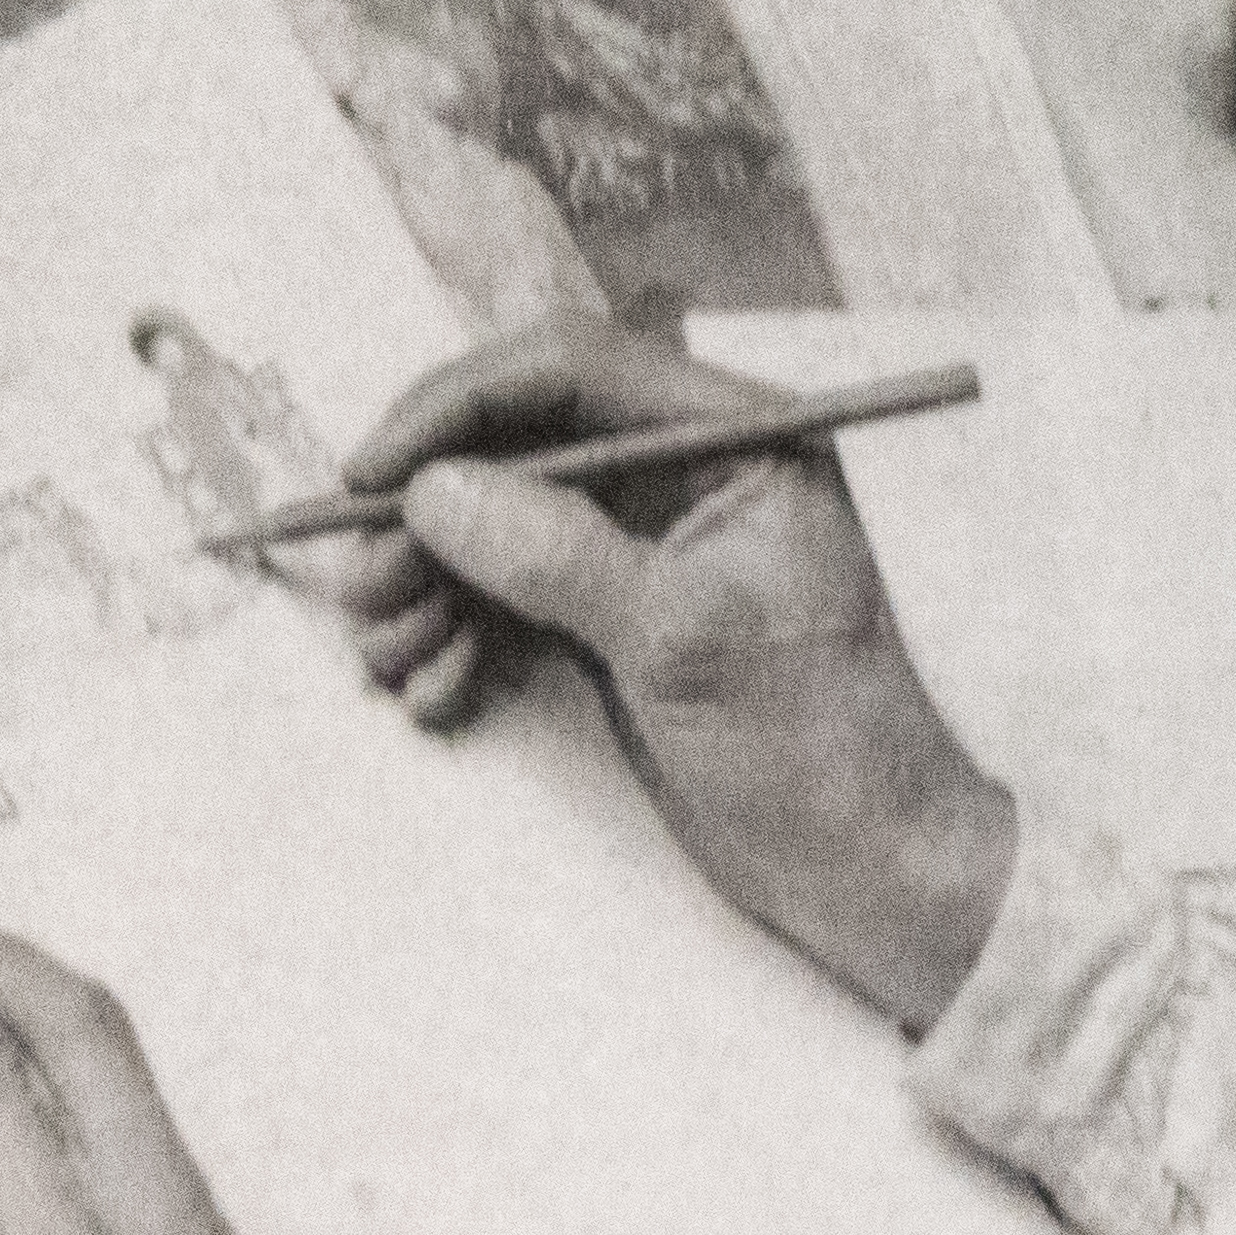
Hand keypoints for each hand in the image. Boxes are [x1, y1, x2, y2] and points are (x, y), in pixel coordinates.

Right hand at [286, 316, 1016, 1031]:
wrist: (871, 864)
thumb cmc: (817, 741)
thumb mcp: (681, 638)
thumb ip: (556, 554)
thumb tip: (434, 491)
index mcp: (738, 436)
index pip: (571, 370)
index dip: (456, 408)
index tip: (371, 474)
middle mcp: (692, 472)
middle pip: (523, 445)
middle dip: (434, 515)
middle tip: (364, 589)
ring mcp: (654, 545)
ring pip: (507, 525)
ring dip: (434, 585)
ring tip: (392, 658)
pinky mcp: (627, 617)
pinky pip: (518, 595)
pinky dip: (465, 635)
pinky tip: (437, 689)